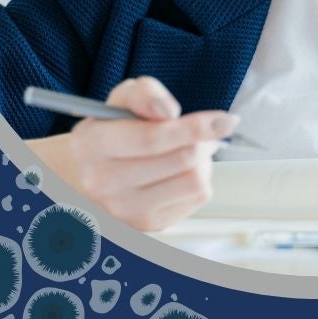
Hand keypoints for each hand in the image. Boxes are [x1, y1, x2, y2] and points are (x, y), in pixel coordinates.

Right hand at [57, 77, 234, 231]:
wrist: (91, 174)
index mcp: (92, 146)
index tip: (226, 121)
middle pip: (182, 159)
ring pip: (195, 181)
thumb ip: (145, 93)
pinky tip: (182, 172)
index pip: (153, 138)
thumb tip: (168, 111)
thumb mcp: (121, 100)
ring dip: (203, 161)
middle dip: (203, 140)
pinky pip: (197, 197)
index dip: (195, 127)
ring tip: (188, 151)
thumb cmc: (112, 132)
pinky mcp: (147, 224)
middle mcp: (103, 182)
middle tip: (203, 133)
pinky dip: (199, 179)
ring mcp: (124, 209)